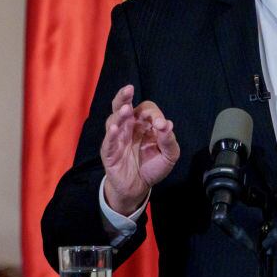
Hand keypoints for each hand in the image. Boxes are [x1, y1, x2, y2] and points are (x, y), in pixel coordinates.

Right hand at [101, 84, 179, 214]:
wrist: (139, 187)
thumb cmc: (153, 166)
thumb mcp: (169, 155)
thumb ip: (169, 140)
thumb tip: (167, 125)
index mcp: (143, 124)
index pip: (146, 110)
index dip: (154, 114)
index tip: (161, 125)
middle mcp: (128, 127)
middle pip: (122, 106)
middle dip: (124, 97)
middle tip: (129, 89)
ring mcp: (117, 138)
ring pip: (114, 121)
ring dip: (119, 115)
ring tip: (126, 110)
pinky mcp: (110, 152)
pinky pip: (108, 142)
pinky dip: (111, 135)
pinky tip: (115, 129)